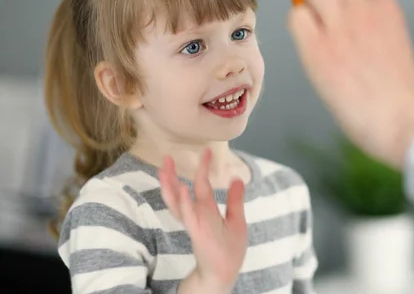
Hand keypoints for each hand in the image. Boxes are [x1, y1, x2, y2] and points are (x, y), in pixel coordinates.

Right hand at [158, 149, 246, 291]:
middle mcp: (196, 215)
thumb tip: (237, 178)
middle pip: (179, 192)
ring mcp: (195, 223)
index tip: (206, 150)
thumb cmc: (229, 249)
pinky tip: (182, 189)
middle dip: (172, 176)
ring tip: (165, 169)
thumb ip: (234, 200)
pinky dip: (184, 203)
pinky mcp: (197, 232)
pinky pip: (188, 216)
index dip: (202, 168)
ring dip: (171, 186)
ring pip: (178, 202)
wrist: (224, 273)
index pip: (201, 185)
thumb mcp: (236, 219)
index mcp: (206, 210)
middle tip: (166, 157)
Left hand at [287, 0, 413, 167]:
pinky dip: (299, 25)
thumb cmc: (402, 96)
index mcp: (386, 7)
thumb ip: (372, 23)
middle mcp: (364, 10)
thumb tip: (341, 14)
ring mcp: (341, 29)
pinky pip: (297, 18)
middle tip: (318, 5)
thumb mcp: (395, 42)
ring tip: (315, 27)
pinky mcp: (320, 52)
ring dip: (309, 2)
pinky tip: (309, 43)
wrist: (406, 123)